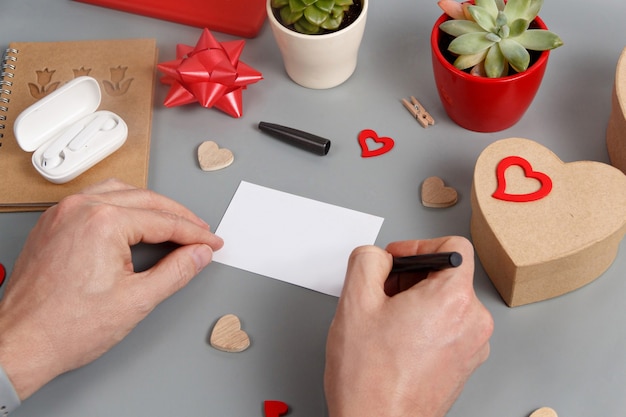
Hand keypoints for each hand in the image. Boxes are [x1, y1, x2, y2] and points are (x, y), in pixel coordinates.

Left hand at [0, 179, 222, 399]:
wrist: (20, 344)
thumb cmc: (66, 327)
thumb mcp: (137, 301)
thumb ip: (176, 272)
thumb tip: (198, 254)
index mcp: (103, 221)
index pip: (164, 221)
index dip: (194, 234)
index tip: (210, 243)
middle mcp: (80, 208)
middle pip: (146, 200)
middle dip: (178, 216)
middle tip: (200, 234)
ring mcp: (62, 213)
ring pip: (121, 192)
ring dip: (151, 205)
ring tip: (173, 223)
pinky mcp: (52, 223)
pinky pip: (95, 199)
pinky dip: (122, 205)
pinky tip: (133, 219)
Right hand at [324, 236, 492, 416]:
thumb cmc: (370, 379)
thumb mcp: (354, 302)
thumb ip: (367, 261)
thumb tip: (378, 256)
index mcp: (453, 299)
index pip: (453, 246)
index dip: (418, 245)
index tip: (397, 260)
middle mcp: (472, 322)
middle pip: (446, 276)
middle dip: (410, 278)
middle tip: (380, 296)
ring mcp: (472, 346)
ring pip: (445, 302)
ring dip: (415, 302)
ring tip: (386, 325)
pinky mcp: (464, 364)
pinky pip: (447, 327)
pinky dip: (424, 325)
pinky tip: (397, 343)